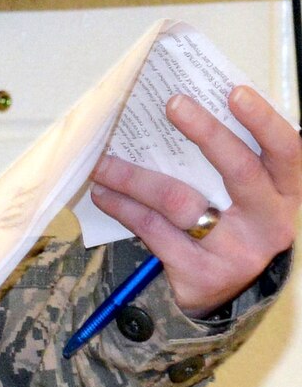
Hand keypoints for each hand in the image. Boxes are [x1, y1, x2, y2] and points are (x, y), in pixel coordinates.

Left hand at [88, 84, 300, 315]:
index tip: (234, 91)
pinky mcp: (200, 272)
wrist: (225, 295)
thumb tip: (184, 101)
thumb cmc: (229, 223)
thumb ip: (230, 157)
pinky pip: (153, 229)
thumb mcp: (244, 195)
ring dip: (135, 176)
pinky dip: (123, 206)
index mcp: (284, 194)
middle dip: (205, 133)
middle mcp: (267, 224)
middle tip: (173, 104)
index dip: (264, 121)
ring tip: (104, 161)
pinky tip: (103, 192)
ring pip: (180, 201)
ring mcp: (235, 251)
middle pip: (239, 171)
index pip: (286, 152)